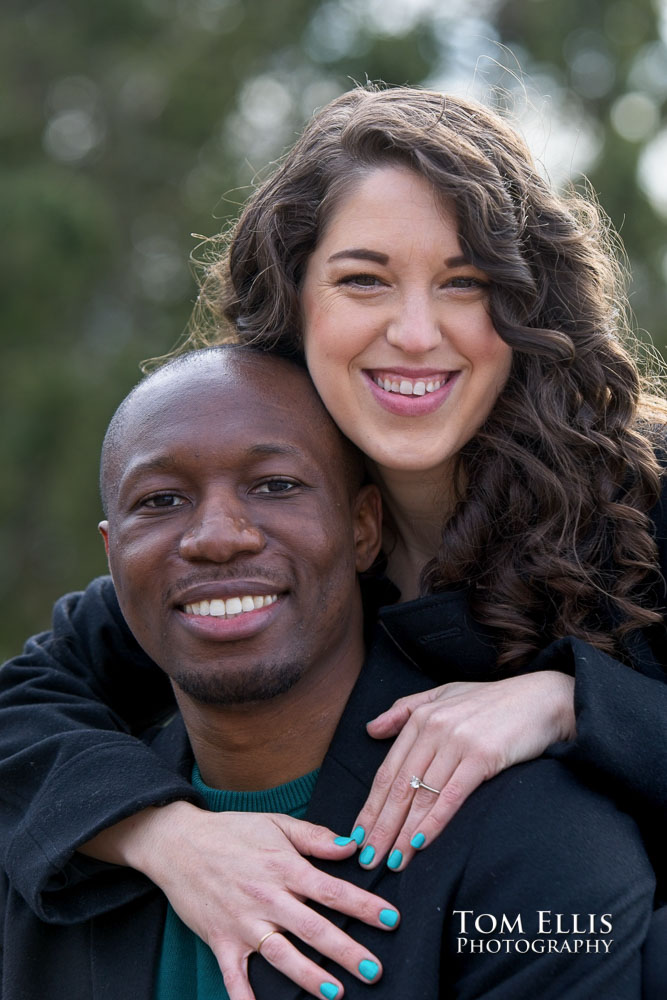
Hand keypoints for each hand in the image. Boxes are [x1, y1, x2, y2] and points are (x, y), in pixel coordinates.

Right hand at [81, 802, 398, 998]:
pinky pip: (234, 976)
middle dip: (346, 951)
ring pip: (281, 954)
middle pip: (313, 928)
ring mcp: (243, 922)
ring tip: (335, 994)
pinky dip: (245, 998)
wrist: (178, 842)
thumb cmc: (232, 831)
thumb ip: (315, 837)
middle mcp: (267, 897)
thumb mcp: (277, 824)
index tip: (390, 919)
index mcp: (284, 867)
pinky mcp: (220, 940)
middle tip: (374, 969)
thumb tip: (351, 845)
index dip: (363, 905)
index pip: (331, 890)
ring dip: (309, 976)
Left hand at [352, 671, 575, 870]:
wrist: (542, 699)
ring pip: (422, 795)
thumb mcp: (444, 695)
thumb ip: (405, 709)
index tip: (356, 835)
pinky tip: (419, 843)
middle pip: (400, 786)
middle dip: (380, 826)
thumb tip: (371, 729)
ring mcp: (457, 742)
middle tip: (366, 858)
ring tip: (390, 861)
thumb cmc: (493, 702)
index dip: (370, 806)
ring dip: (403, 833)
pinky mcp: (482, 757)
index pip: (388, 770)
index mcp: (421, 717)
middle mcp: (435, 728)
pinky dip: (433, 822)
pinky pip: (452, 796)